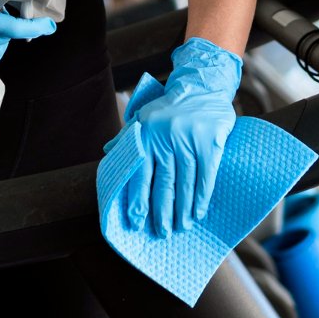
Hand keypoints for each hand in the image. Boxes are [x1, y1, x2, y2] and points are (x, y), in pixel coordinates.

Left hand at [121, 37, 241, 234]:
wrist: (202, 85)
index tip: (137, 221)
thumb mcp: (144, 116)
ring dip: (183, 208)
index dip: (138, 199)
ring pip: (185, 182)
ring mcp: (189, 140)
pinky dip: (202, 196)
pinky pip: (206, 175)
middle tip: (161, 232)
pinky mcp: (210, 142)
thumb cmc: (169, 106)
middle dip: (162, 211)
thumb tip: (107, 152)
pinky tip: (199, 212)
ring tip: (182, 227)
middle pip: (164, 182)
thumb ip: (127, 136)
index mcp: (147, 135)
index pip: (140, 173)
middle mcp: (166, 138)